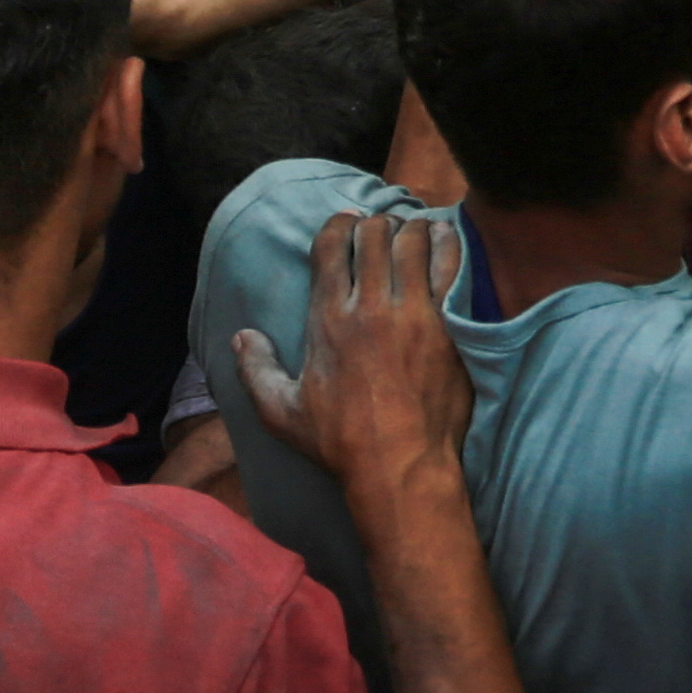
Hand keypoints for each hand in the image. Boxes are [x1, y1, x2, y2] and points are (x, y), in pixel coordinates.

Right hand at [238, 214, 476, 497]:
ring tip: (412, 234)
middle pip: (374, 233)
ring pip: (412, 240)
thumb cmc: (340, 443)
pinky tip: (443, 239)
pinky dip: (447, 242)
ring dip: (410, 229)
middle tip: (383, 234)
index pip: (332, 245)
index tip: (347, 227)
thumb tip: (241, 337)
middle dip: (376, 226)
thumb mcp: (281, 413)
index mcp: (328, 320)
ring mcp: (413, 313)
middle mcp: (370, 307)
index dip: (339, 225)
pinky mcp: (449, 325)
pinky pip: (451, 264)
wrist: (400, 467)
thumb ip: (256, 371)